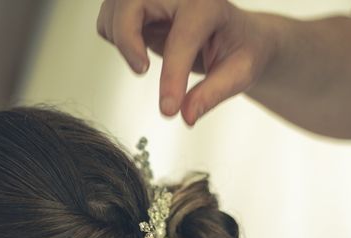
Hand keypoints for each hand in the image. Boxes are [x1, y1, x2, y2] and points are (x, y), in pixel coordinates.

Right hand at [96, 0, 275, 124]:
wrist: (237, 35)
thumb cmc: (240, 49)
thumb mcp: (239, 73)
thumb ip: (212, 94)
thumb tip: (186, 115)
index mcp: (207, 4)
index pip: (181, 38)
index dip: (172, 76)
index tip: (168, 109)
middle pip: (131, 4)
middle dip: (126, 40)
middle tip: (141, 70)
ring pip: (115, 9)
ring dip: (120, 39)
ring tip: (143, 61)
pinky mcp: (140, 6)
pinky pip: (110, 18)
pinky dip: (115, 36)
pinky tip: (138, 47)